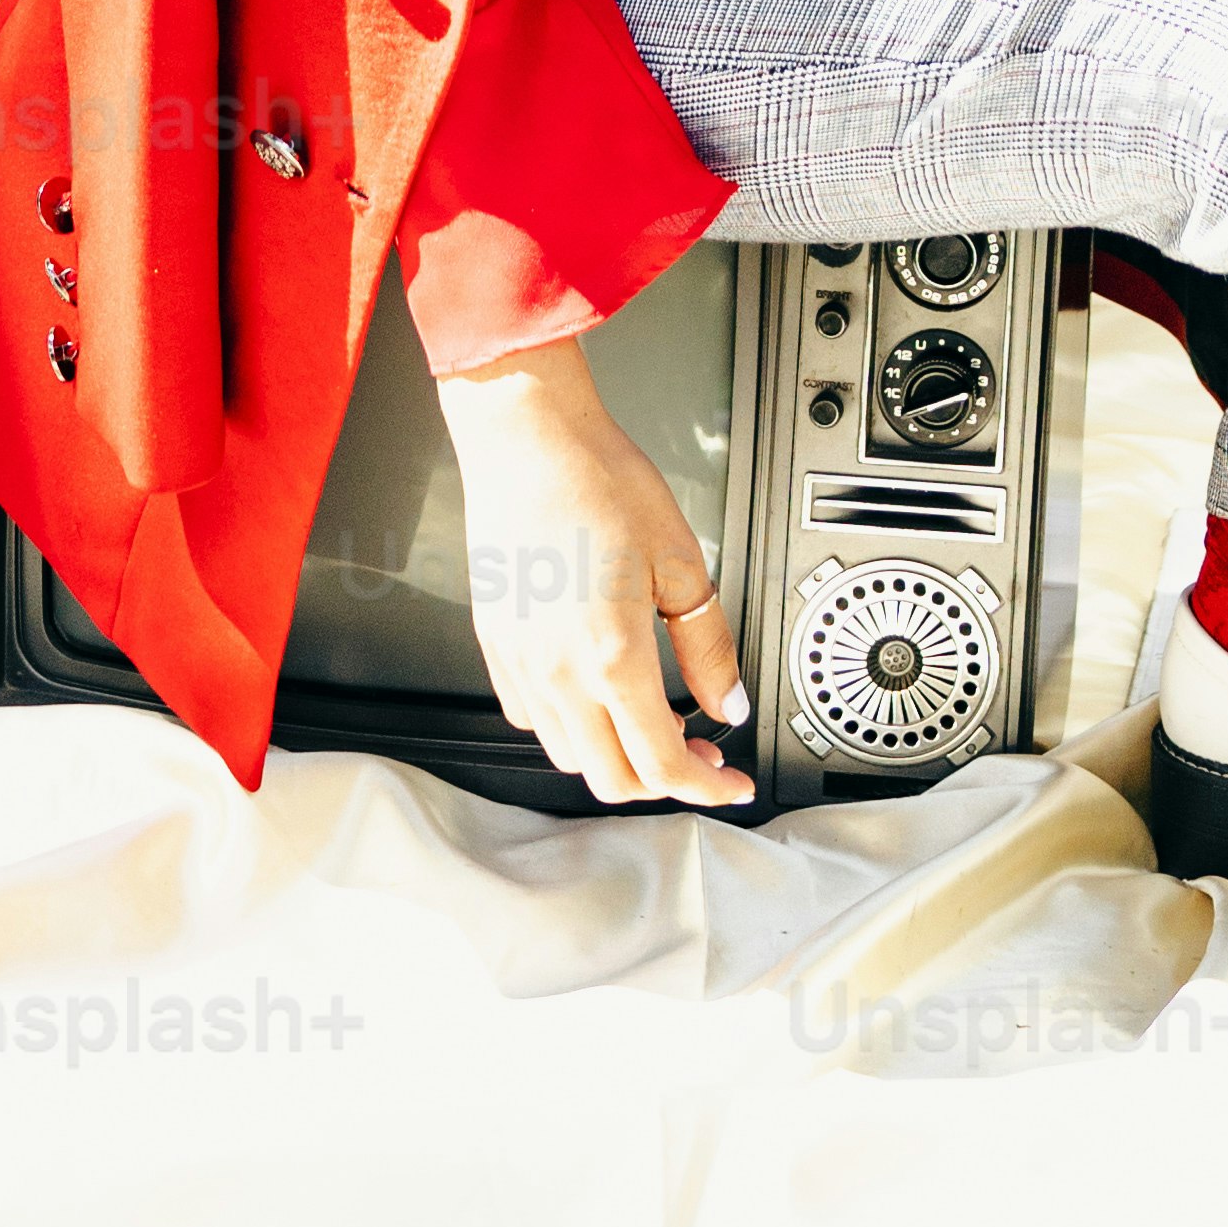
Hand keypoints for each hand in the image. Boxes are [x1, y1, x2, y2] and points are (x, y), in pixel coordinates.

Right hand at [430, 332, 754, 809]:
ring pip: (569, 757)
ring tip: (652, 717)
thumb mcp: (680, 561)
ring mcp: (519, 664)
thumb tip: (728, 702)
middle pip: (612, 779)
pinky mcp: (495, 647)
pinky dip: (572, 728)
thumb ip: (708, 646)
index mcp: (611, 656)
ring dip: (617, 756)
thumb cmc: (599, 480)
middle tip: (701, 749)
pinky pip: (533, 719)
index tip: (732, 783)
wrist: (527, 439)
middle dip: (664, 779)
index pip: (662, 763)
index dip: (706, 787)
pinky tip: (598, 692)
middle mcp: (558, 673)